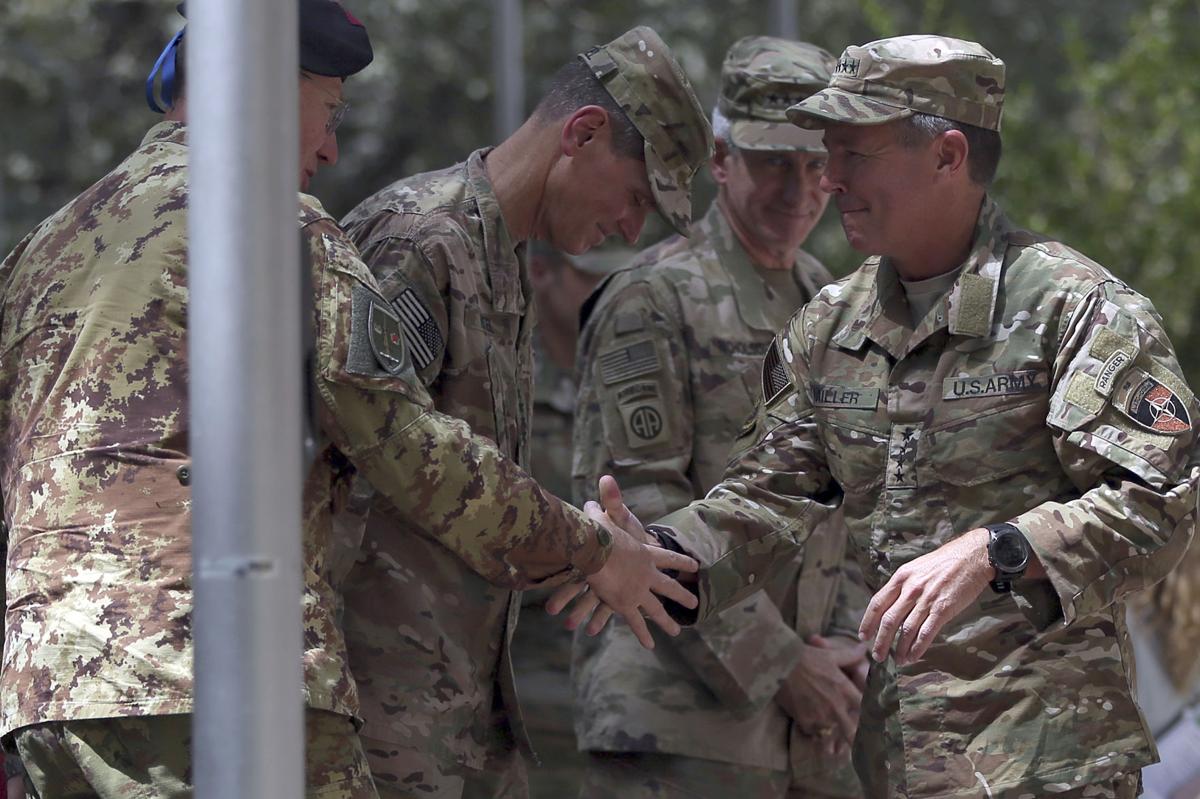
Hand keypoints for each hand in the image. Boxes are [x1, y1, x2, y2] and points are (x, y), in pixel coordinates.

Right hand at [547, 475, 697, 648]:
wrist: (597, 551)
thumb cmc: (600, 531)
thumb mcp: (606, 514)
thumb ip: (607, 502)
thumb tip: (604, 480)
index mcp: (647, 553)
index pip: (669, 557)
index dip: (682, 561)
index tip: (695, 566)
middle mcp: (649, 574)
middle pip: (670, 586)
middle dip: (682, 595)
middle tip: (694, 603)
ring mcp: (640, 592)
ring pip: (657, 609)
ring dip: (667, 621)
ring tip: (677, 631)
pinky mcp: (626, 605)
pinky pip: (636, 622)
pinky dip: (643, 634)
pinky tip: (651, 645)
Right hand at [775, 637, 866, 756]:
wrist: (780, 664)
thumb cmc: (807, 657)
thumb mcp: (831, 655)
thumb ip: (850, 656)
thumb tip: (864, 647)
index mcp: (845, 690)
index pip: (865, 710)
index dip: (867, 717)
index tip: (866, 722)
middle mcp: (836, 706)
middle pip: (852, 732)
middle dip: (853, 736)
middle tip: (850, 740)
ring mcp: (821, 716)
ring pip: (832, 733)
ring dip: (830, 732)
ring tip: (827, 735)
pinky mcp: (805, 722)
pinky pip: (813, 733)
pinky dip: (812, 730)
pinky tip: (808, 723)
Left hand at [859, 528, 991, 665]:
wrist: (971, 557)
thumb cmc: (944, 562)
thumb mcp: (916, 568)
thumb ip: (903, 586)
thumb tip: (892, 606)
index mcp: (901, 578)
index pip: (877, 603)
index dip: (868, 622)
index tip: (863, 636)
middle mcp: (910, 589)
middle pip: (888, 620)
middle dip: (881, 641)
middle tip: (877, 655)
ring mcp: (926, 600)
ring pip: (906, 630)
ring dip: (900, 648)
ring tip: (897, 660)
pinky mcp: (943, 610)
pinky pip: (926, 633)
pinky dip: (917, 648)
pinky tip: (913, 657)